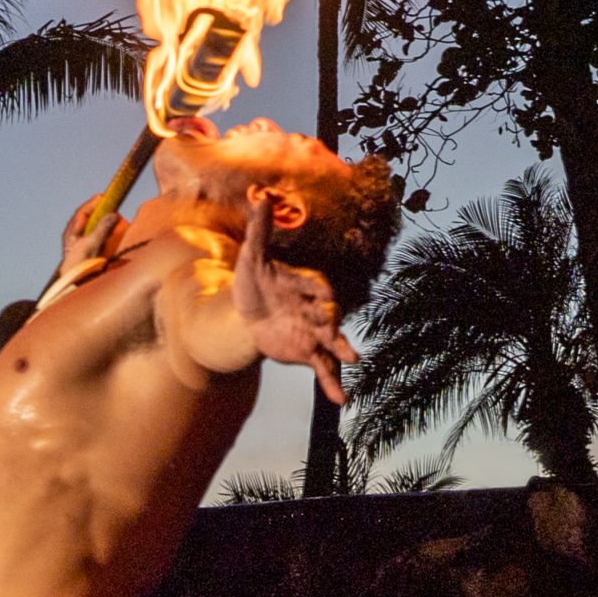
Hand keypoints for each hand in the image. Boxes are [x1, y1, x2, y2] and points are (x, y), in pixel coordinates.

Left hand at [56, 196, 120, 285]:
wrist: (74, 282)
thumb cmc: (79, 262)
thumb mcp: (91, 242)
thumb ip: (102, 228)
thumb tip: (113, 214)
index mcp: (71, 232)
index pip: (82, 213)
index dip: (93, 203)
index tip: (104, 196)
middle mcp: (75, 236)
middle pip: (87, 219)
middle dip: (99, 212)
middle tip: (111, 205)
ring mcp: (81, 244)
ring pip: (91, 228)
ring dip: (102, 222)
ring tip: (113, 217)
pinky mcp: (88, 251)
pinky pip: (96, 237)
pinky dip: (104, 232)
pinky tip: (111, 233)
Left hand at [231, 193, 356, 399]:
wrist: (245, 316)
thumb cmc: (253, 282)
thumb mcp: (252, 256)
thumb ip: (261, 230)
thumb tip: (261, 195)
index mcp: (307, 285)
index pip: (319, 288)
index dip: (320, 295)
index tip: (324, 300)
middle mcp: (315, 309)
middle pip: (328, 315)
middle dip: (331, 323)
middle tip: (332, 333)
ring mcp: (314, 333)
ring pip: (332, 342)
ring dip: (342, 351)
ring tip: (352, 360)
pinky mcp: (308, 352)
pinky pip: (323, 369)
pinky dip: (332, 384)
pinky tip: (341, 400)